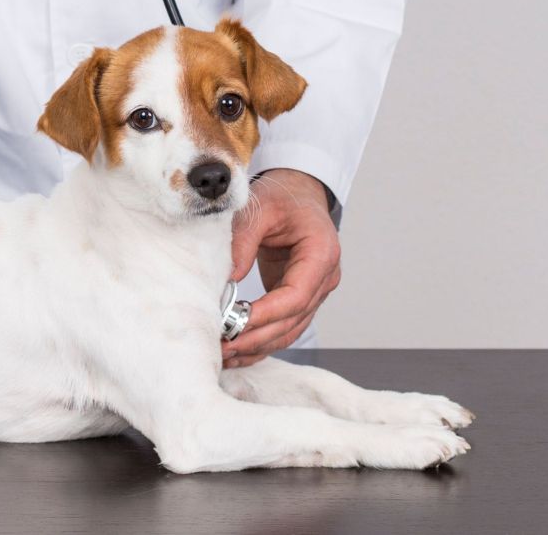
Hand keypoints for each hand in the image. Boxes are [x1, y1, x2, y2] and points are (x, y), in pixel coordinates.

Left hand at [222, 168, 340, 366]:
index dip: (267, 314)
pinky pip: (284, 326)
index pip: (296, 295)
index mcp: (321, 252)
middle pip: (292, 319)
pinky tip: (238, 351)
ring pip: (290, 330)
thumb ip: (243, 242)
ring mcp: (315, 291)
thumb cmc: (283, 197)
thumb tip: (227, 280)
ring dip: (258, 345)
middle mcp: (324, 277)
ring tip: (225, 353)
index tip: (236, 323)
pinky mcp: (301, 298)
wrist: (298, 194)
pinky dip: (262, 341)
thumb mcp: (259, 209)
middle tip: (223, 345)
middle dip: (257, 336)